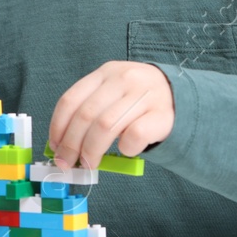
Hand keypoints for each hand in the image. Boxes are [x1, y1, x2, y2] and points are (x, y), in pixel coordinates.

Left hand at [49, 61, 174, 168]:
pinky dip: (125, 149)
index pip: (70, 99)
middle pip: (85, 115)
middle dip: (71, 144)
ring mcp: (144, 94)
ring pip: (105, 127)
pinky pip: (134, 136)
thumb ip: (90, 112)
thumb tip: (61, 146)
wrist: (181, 99)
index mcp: (106, 72)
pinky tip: (125, 151)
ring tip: (89, 164)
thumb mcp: (113, 95)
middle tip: (67, 163)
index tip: (54, 147)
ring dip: (91, 151)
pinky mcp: (162, 115)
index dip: (58, 127)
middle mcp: (124, 78)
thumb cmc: (137, 104)